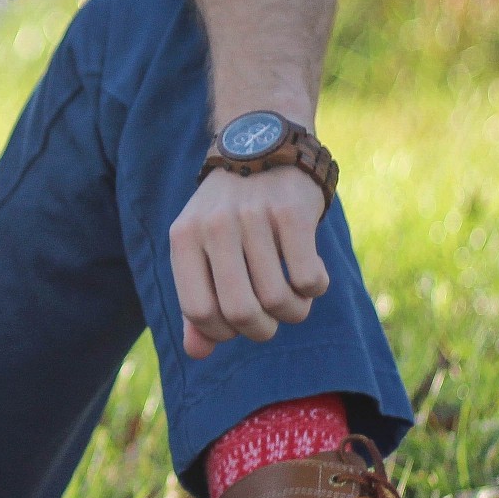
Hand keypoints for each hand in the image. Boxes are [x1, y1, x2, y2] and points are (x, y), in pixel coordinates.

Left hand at [168, 165, 330, 359]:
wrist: (262, 144)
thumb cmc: (229, 213)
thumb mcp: (201, 248)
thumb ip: (198, 300)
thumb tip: (198, 353)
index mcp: (184, 238)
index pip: (199, 311)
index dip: (222, 333)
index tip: (236, 326)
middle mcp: (215, 227)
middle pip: (241, 312)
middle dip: (260, 331)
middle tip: (270, 322)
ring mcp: (254, 218)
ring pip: (279, 299)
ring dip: (293, 312)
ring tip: (293, 300)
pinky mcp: (293, 213)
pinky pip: (309, 278)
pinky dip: (314, 289)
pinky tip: (311, 276)